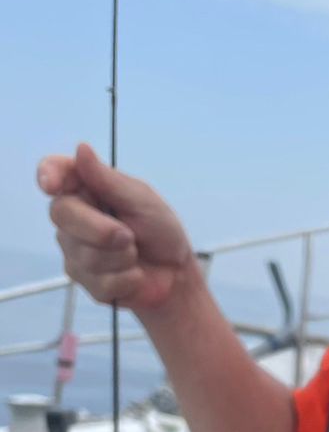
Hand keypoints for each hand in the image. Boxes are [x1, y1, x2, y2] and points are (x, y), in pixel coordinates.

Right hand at [37, 143, 193, 311]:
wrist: (176, 274)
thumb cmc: (161, 230)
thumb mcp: (142, 200)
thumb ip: (109, 180)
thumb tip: (81, 149)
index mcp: (86, 187)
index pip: (55, 172)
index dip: (48, 175)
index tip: (51, 184)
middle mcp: (73, 216)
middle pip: (63, 215)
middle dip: (102, 230)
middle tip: (129, 236)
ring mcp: (74, 249)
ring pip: (84, 255)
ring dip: (122, 258)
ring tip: (136, 254)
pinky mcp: (84, 279)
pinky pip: (98, 282)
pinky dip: (126, 279)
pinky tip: (134, 275)